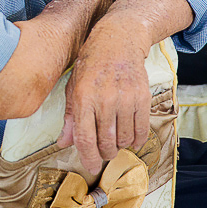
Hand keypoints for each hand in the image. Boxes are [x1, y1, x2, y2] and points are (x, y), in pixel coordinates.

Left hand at [57, 24, 149, 172]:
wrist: (118, 40)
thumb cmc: (91, 64)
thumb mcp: (74, 87)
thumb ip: (71, 117)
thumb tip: (64, 143)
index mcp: (83, 97)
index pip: (85, 137)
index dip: (88, 157)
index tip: (92, 167)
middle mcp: (104, 99)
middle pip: (106, 142)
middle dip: (105, 153)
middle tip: (104, 152)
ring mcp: (125, 98)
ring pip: (124, 138)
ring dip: (120, 146)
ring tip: (115, 141)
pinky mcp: (142, 97)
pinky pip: (142, 129)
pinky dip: (137, 140)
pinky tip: (131, 139)